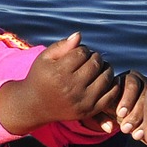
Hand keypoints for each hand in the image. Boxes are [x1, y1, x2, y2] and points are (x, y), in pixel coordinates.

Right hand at [0, 32, 115, 133]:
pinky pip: (110, 95)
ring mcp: (82, 101)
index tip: (78, 53)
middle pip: (95, 64)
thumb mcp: (44, 59)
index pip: (82, 53)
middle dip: (95, 57)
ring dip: (105, 68)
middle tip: (90, 59)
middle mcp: (71, 88)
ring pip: (105, 77)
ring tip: (97, 67)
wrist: (34, 106)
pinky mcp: (89, 111)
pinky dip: (112, 85)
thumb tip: (79, 35)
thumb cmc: (40, 78)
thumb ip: (62, 45)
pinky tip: (104, 79)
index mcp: (59, 73)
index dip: (82, 49)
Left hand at [99, 70, 146, 134]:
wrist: (119, 107)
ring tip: (134, 135)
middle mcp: (142, 83)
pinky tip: (142, 136)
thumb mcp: (101, 109)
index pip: (131, 85)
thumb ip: (102, 116)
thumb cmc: (107, 104)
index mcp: (127, 78)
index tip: (120, 114)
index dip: (127, 100)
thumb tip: (109, 128)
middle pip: (144, 96)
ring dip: (142, 122)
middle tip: (125, 128)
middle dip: (135, 113)